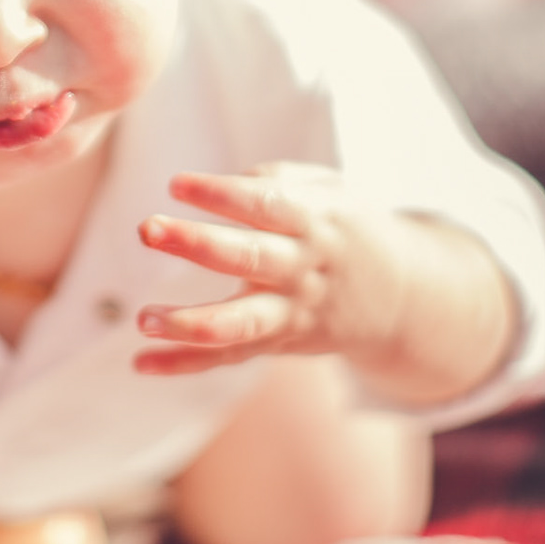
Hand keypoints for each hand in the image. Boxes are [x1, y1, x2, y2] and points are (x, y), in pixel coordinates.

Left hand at [134, 163, 514, 405]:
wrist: (404, 299)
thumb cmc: (348, 230)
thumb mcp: (331, 191)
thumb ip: (281, 179)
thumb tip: (230, 180)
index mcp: (315, 221)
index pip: (267, 203)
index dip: (222, 193)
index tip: (176, 183)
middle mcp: (303, 269)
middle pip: (248, 258)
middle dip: (197, 244)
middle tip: (147, 229)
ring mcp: (292, 312)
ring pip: (242, 323)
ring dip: (191, 323)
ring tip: (144, 318)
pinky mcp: (280, 343)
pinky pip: (230, 357)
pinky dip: (185, 364)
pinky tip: (141, 363)